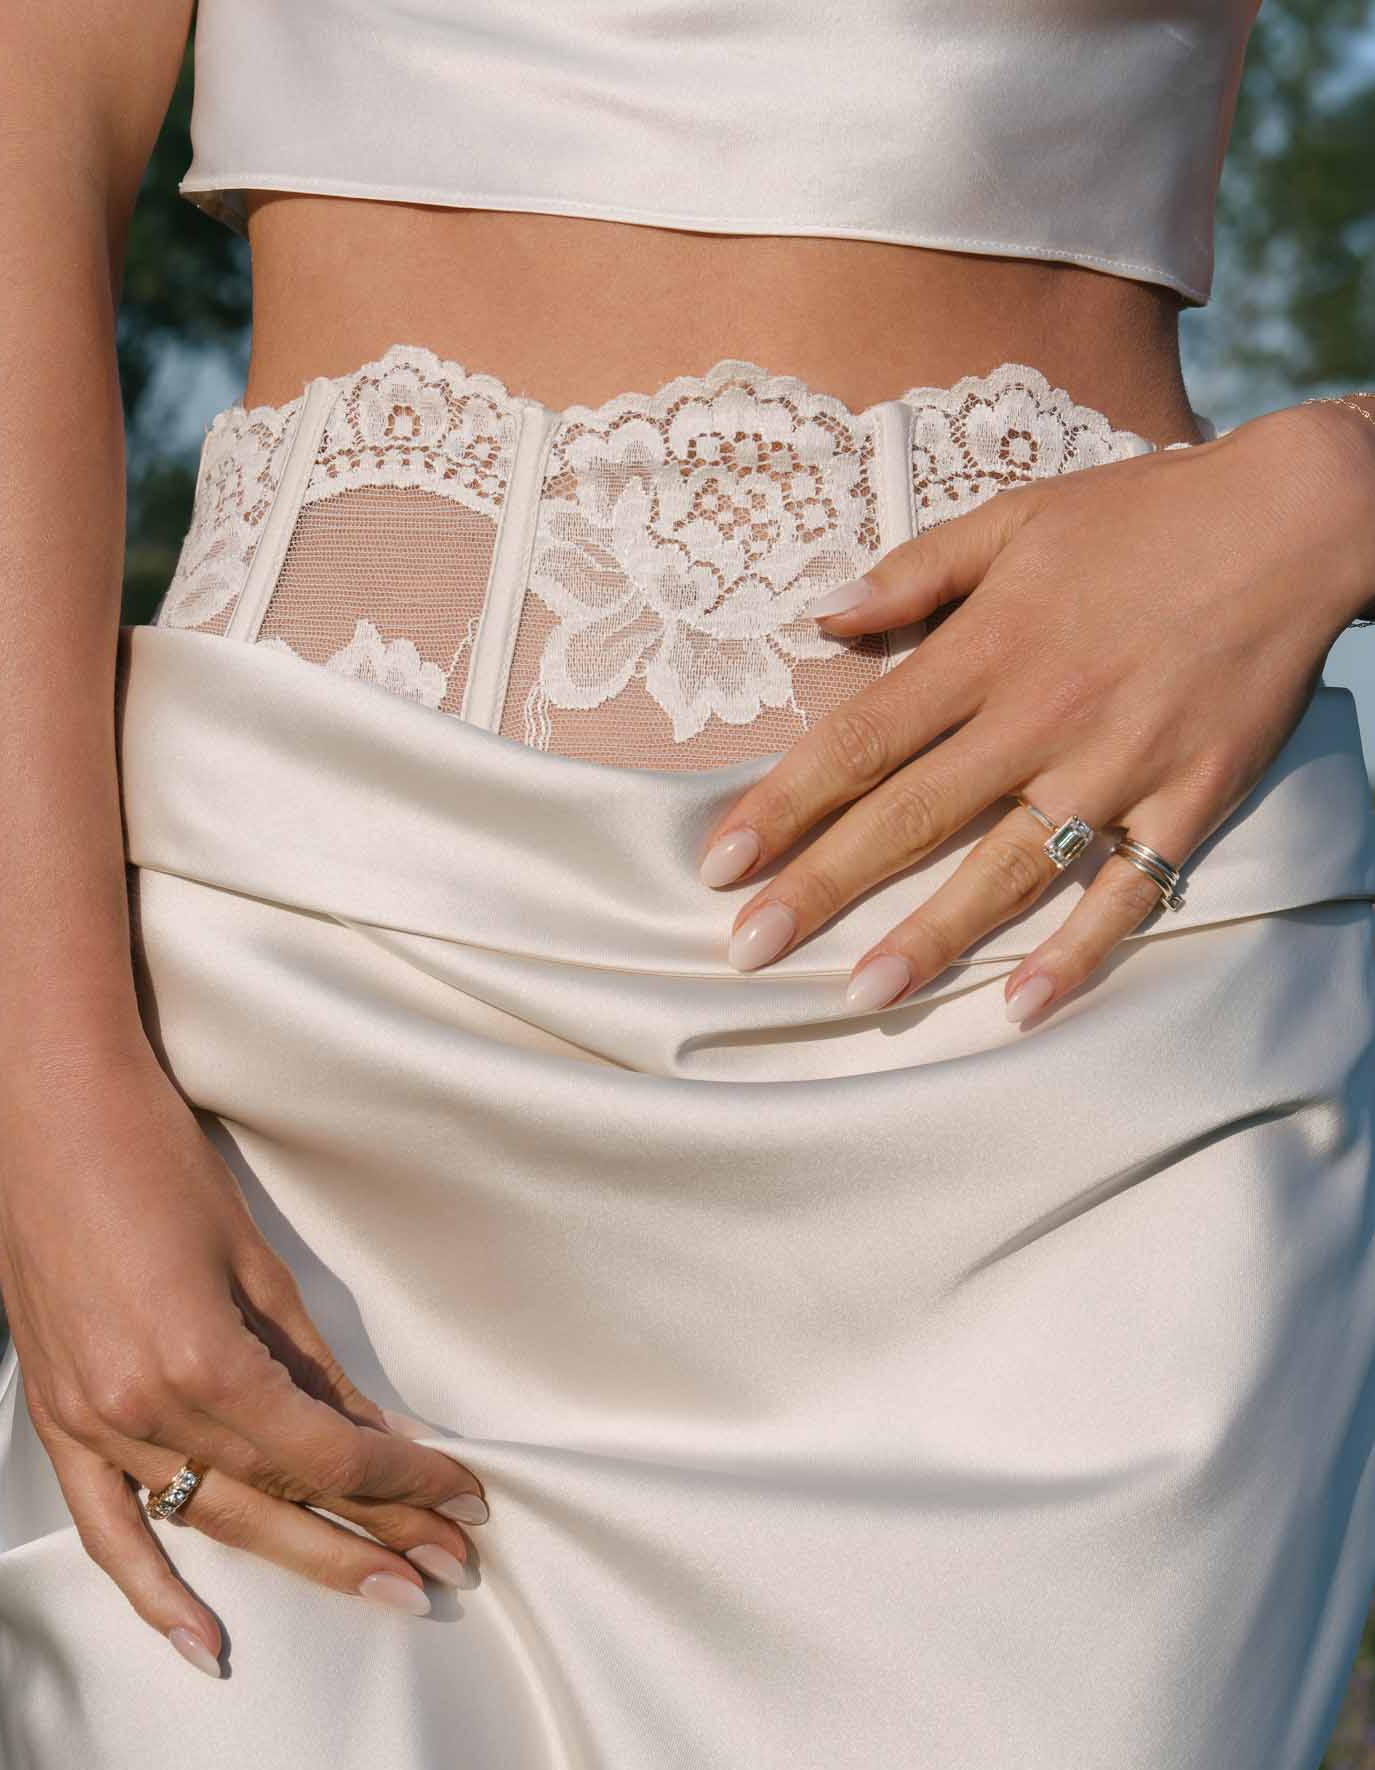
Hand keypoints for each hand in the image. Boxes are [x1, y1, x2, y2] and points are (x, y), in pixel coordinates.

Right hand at [0, 1037, 489, 1674]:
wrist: (46, 1113)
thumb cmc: (162, 1163)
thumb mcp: (257, 1262)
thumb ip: (312, 1367)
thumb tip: (374, 1436)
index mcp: (203, 1363)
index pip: (327, 1454)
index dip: (404, 1481)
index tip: (464, 1492)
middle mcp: (142, 1410)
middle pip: (282, 1500)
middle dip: (377, 1537)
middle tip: (452, 1568)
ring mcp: (91, 1423)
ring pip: (215, 1519)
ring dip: (306, 1558)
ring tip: (389, 1589)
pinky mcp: (58, 1419)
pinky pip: (107, 1529)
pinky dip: (154, 1592)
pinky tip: (207, 1646)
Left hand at [695, 399, 1374, 1022]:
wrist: (1299, 518)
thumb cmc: (1147, 514)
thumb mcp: (1018, 515)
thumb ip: (916, 571)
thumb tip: (824, 615)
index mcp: (988, 646)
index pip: (860, 740)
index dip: (784, 804)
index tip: (720, 862)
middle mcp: (1040, 714)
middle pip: (910, 816)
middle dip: (822, 888)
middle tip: (748, 951)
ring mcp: (1118, 764)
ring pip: (1008, 869)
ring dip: (931, 938)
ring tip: (863, 996)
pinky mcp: (1189, 798)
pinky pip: (1128, 892)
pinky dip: (1078, 954)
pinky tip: (1021, 1006)